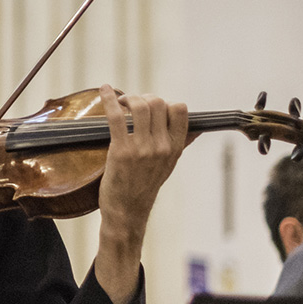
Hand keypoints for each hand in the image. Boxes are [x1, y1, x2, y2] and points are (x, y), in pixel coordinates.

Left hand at [94, 84, 189, 303]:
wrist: (126, 212)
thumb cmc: (144, 188)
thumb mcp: (168, 167)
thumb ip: (181, 145)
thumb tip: (198, 130)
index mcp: (175, 148)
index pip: (181, 111)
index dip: (165, 103)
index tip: (152, 108)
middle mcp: (162, 147)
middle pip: (159, 103)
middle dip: (143, 97)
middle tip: (132, 104)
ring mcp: (142, 149)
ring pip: (141, 106)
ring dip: (129, 98)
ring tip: (121, 102)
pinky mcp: (121, 151)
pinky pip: (117, 116)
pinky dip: (109, 99)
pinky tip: (104, 91)